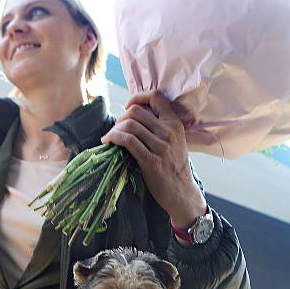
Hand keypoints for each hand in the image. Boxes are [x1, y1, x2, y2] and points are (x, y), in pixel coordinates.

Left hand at [101, 90, 205, 227]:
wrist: (181, 191)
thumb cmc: (173, 166)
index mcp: (175, 123)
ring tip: (110, 137)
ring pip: (129, 126)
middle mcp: (168, 132)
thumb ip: (160, 127)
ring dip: (114, 130)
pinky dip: (114, 138)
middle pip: (136, 111)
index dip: (137, 97)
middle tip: (116, 129)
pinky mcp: (151, 160)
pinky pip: (128, 141)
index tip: (128, 106)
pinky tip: (108, 142)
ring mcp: (160, 146)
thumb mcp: (174, 141)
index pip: (156, 97)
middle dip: (121, 118)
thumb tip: (134, 117)